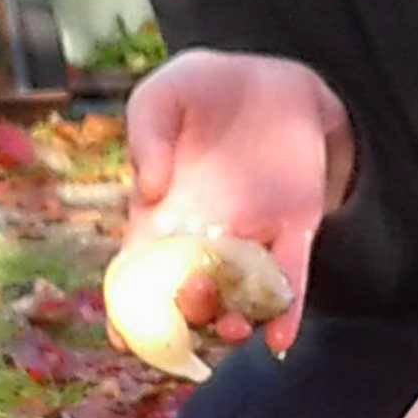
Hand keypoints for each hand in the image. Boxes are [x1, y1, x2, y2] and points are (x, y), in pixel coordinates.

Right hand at [120, 49, 352, 361]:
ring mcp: (250, 239)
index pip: (139, 276)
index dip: (129, 313)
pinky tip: (280, 340)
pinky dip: (286, 314)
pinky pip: (290, 282)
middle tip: (189, 302)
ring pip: (240, 299)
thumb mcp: (162, 96)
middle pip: (190, 297)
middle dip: (188, 315)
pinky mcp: (294, 231)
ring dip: (235, 324)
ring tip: (233, 328)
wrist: (270, 77)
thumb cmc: (202, 90)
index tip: (123, 339)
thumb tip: (150, 188)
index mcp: (160, 218)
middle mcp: (203, 240)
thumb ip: (145, 133)